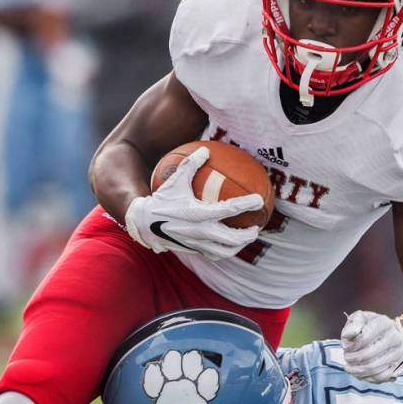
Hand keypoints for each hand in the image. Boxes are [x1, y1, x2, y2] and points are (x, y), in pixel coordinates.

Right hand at [125, 146, 263, 259]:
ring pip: (225, 251)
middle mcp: (200, 231)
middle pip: (233, 238)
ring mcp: (197, 243)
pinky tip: (229, 244)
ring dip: (239, 246)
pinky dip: (225, 251)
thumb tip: (206, 149)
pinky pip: (214, 254)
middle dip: (248, 234)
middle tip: (257, 226)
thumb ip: (192, 164)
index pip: (230, 209)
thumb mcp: (175, 179)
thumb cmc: (161, 198)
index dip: (247, 204)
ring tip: (246, 238)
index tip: (259, 200)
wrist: (143, 223)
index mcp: (199, 213)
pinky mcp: (193, 250)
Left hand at [340, 311, 402, 382]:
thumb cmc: (368, 325)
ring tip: (350, 367)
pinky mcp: (398, 365)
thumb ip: (353, 324)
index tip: (346, 347)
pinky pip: (381, 377)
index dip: (352, 346)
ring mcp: (399, 352)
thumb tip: (349, 334)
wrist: (387, 332)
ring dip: (357, 370)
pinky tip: (359, 373)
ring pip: (374, 368)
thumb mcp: (359, 318)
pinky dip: (367, 378)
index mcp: (384, 323)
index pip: (364, 338)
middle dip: (353, 359)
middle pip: (369, 355)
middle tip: (346, 358)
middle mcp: (395, 337)